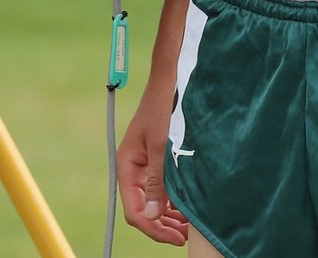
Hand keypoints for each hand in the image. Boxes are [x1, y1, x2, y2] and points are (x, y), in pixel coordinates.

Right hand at [118, 92, 189, 245]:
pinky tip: (188, 206)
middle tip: (186, 236)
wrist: (173, 78)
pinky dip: (174, 201)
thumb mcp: (162, 146)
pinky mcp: (159, 160)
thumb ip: (156, 181)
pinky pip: (163, 189)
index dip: (153, 229)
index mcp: (128, 164)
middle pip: (143, 209)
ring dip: (170, 216)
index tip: (176, 239)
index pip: (134, 210)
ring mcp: (147, 164)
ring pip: (154, 202)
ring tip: (190, 224)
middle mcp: (135, 168)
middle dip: (162, 226)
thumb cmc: (166, 107)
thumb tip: (151, 216)